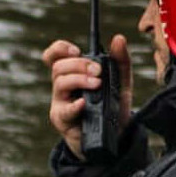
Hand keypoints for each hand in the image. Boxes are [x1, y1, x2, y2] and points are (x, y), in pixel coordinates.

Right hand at [41, 35, 133, 159]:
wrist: (114, 137)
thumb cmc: (112, 108)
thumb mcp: (121, 83)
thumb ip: (121, 62)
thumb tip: (119, 38)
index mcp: (72, 74)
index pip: (54, 56)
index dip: (59, 48)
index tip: (76, 51)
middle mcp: (62, 87)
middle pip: (58, 66)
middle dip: (79, 65)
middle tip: (98, 72)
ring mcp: (60, 103)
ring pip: (59, 83)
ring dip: (79, 80)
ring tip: (97, 84)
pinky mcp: (62, 120)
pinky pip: (64, 110)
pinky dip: (74, 105)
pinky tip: (83, 102)